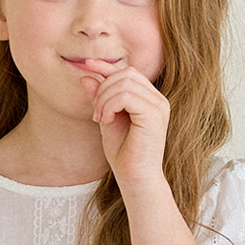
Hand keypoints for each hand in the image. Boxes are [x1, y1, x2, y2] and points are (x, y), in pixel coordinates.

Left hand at [79, 58, 169, 187]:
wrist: (135, 179)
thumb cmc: (124, 155)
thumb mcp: (107, 120)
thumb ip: (100, 99)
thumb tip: (86, 75)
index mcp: (149, 100)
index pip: (128, 73)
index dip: (107, 66)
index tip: (87, 65)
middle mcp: (158, 100)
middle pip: (126, 74)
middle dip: (103, 88)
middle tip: (96, 114)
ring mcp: (158, 106)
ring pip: (124, 83)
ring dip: (104, 99)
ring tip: (101, 119)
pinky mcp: (154, 114)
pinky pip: (126, 96)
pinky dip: (110, 105)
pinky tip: (107, 121)